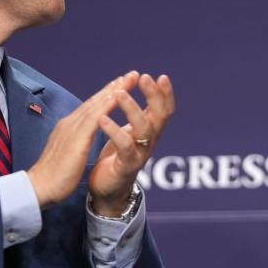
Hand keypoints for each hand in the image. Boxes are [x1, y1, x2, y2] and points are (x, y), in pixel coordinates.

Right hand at [27, 71, 139, 209]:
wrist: (38, 188)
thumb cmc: (52, 177)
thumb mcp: (66, 154)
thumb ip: (72, 143)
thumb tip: (78, 139)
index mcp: (68, 128)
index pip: (89, 108)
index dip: (105, 96)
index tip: (120, 85)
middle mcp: (69, 124)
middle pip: (94, 101)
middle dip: (113, 87)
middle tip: (130, 74)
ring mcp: (71, 129)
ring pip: (95, 105)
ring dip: (114, 90)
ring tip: (129, 78)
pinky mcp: (76, 139)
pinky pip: (94, 118)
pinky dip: (106, 105)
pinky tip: (118, 96)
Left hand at [89, 73, 174, 215]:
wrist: (107, 191)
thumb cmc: (116, 158)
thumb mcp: (129, 132)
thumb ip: (137, 115)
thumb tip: (138, 88)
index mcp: (150, 131)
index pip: (164, 109)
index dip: (165, 94)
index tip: (160, 76)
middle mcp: (150, 141)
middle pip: (160, 116)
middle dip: (154, 95)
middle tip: (144, 78)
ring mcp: (140, 154)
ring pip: (143, 128)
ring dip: (132, 108)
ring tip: (119, 93)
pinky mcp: (127, 166)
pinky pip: (125, 146)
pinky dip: (114, 131)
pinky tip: (103, 118)